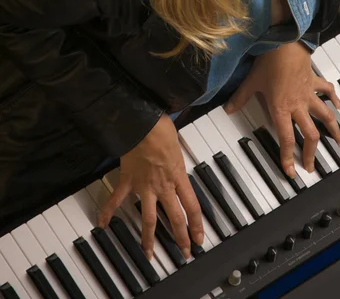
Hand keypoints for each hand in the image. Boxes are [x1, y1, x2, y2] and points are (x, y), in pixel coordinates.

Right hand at [97, 114, 203, 259]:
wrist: (142, 123)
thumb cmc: (161, 128)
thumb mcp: (177, 144)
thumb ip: (177, 157)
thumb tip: (175, 156)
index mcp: (178, 176)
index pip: (192, 206)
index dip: (196, 225)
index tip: (198, 239)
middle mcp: (163, 185)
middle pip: (175, 218)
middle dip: (180, 237)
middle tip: (184, 253)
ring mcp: (144, 185)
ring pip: (148, 218)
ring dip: (149, 238)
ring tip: (149, 254)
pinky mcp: (128, 180)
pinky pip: (117, 199)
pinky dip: (108, 211)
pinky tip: (102, 224)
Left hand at [224, 42, 339, 176]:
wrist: (285, 43)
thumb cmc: (269, 62)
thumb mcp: (251, 82)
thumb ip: (240, 98)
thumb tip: (228, 109)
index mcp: (281, 109)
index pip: (286, 139)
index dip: (288, 157)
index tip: (291, 171)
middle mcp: (298, 105)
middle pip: (309, 134)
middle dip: (311, 153)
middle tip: (311, 167)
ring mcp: (309, 94)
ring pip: (325, 117)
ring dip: (334, 132)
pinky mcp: (314, 82)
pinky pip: (327, 92)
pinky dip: (335, 100)